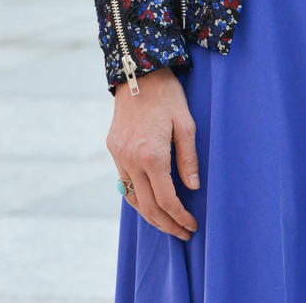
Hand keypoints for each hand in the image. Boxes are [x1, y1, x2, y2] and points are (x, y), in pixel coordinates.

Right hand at [106, 66, 199, 239]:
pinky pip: (123, 183)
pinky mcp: (113, 149)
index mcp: (152, 155)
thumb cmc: (168, 95)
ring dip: (149, 216)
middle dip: (166, 224)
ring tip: (167, 224)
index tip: (192, 225)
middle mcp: (131, 160)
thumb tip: (192, 187)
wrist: (138, 72)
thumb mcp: (187, 123)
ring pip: (132, 199)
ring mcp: (118, 156)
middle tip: (183, 233)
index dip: (180, 216)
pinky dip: (137, 198)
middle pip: (147, 206)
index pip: (166, 199)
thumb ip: (188, 157)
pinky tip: (150, 201)